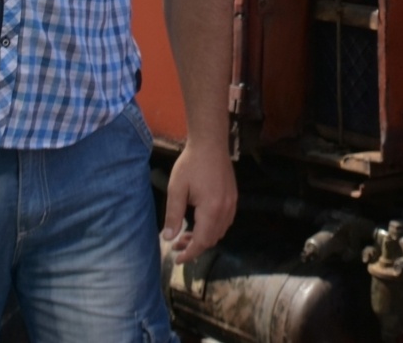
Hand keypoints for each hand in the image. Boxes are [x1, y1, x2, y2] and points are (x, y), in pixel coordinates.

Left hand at [160, 137, 236, 263]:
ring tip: (186, 234)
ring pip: (220, 231)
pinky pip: (226, 221)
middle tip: (177, 244)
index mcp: (211, 209)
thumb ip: (173, 215)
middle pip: (212, 239)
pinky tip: (201, 223)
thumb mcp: (176, 189)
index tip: (177, 259)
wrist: (210, 143)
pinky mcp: (233, 197)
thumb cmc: (190, 164)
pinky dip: (214, 229)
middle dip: (195, 247)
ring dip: (205, 238)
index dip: (189, 253)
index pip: (202, 241)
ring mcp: (232, 203)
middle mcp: (225, 209)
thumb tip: (169, 238)